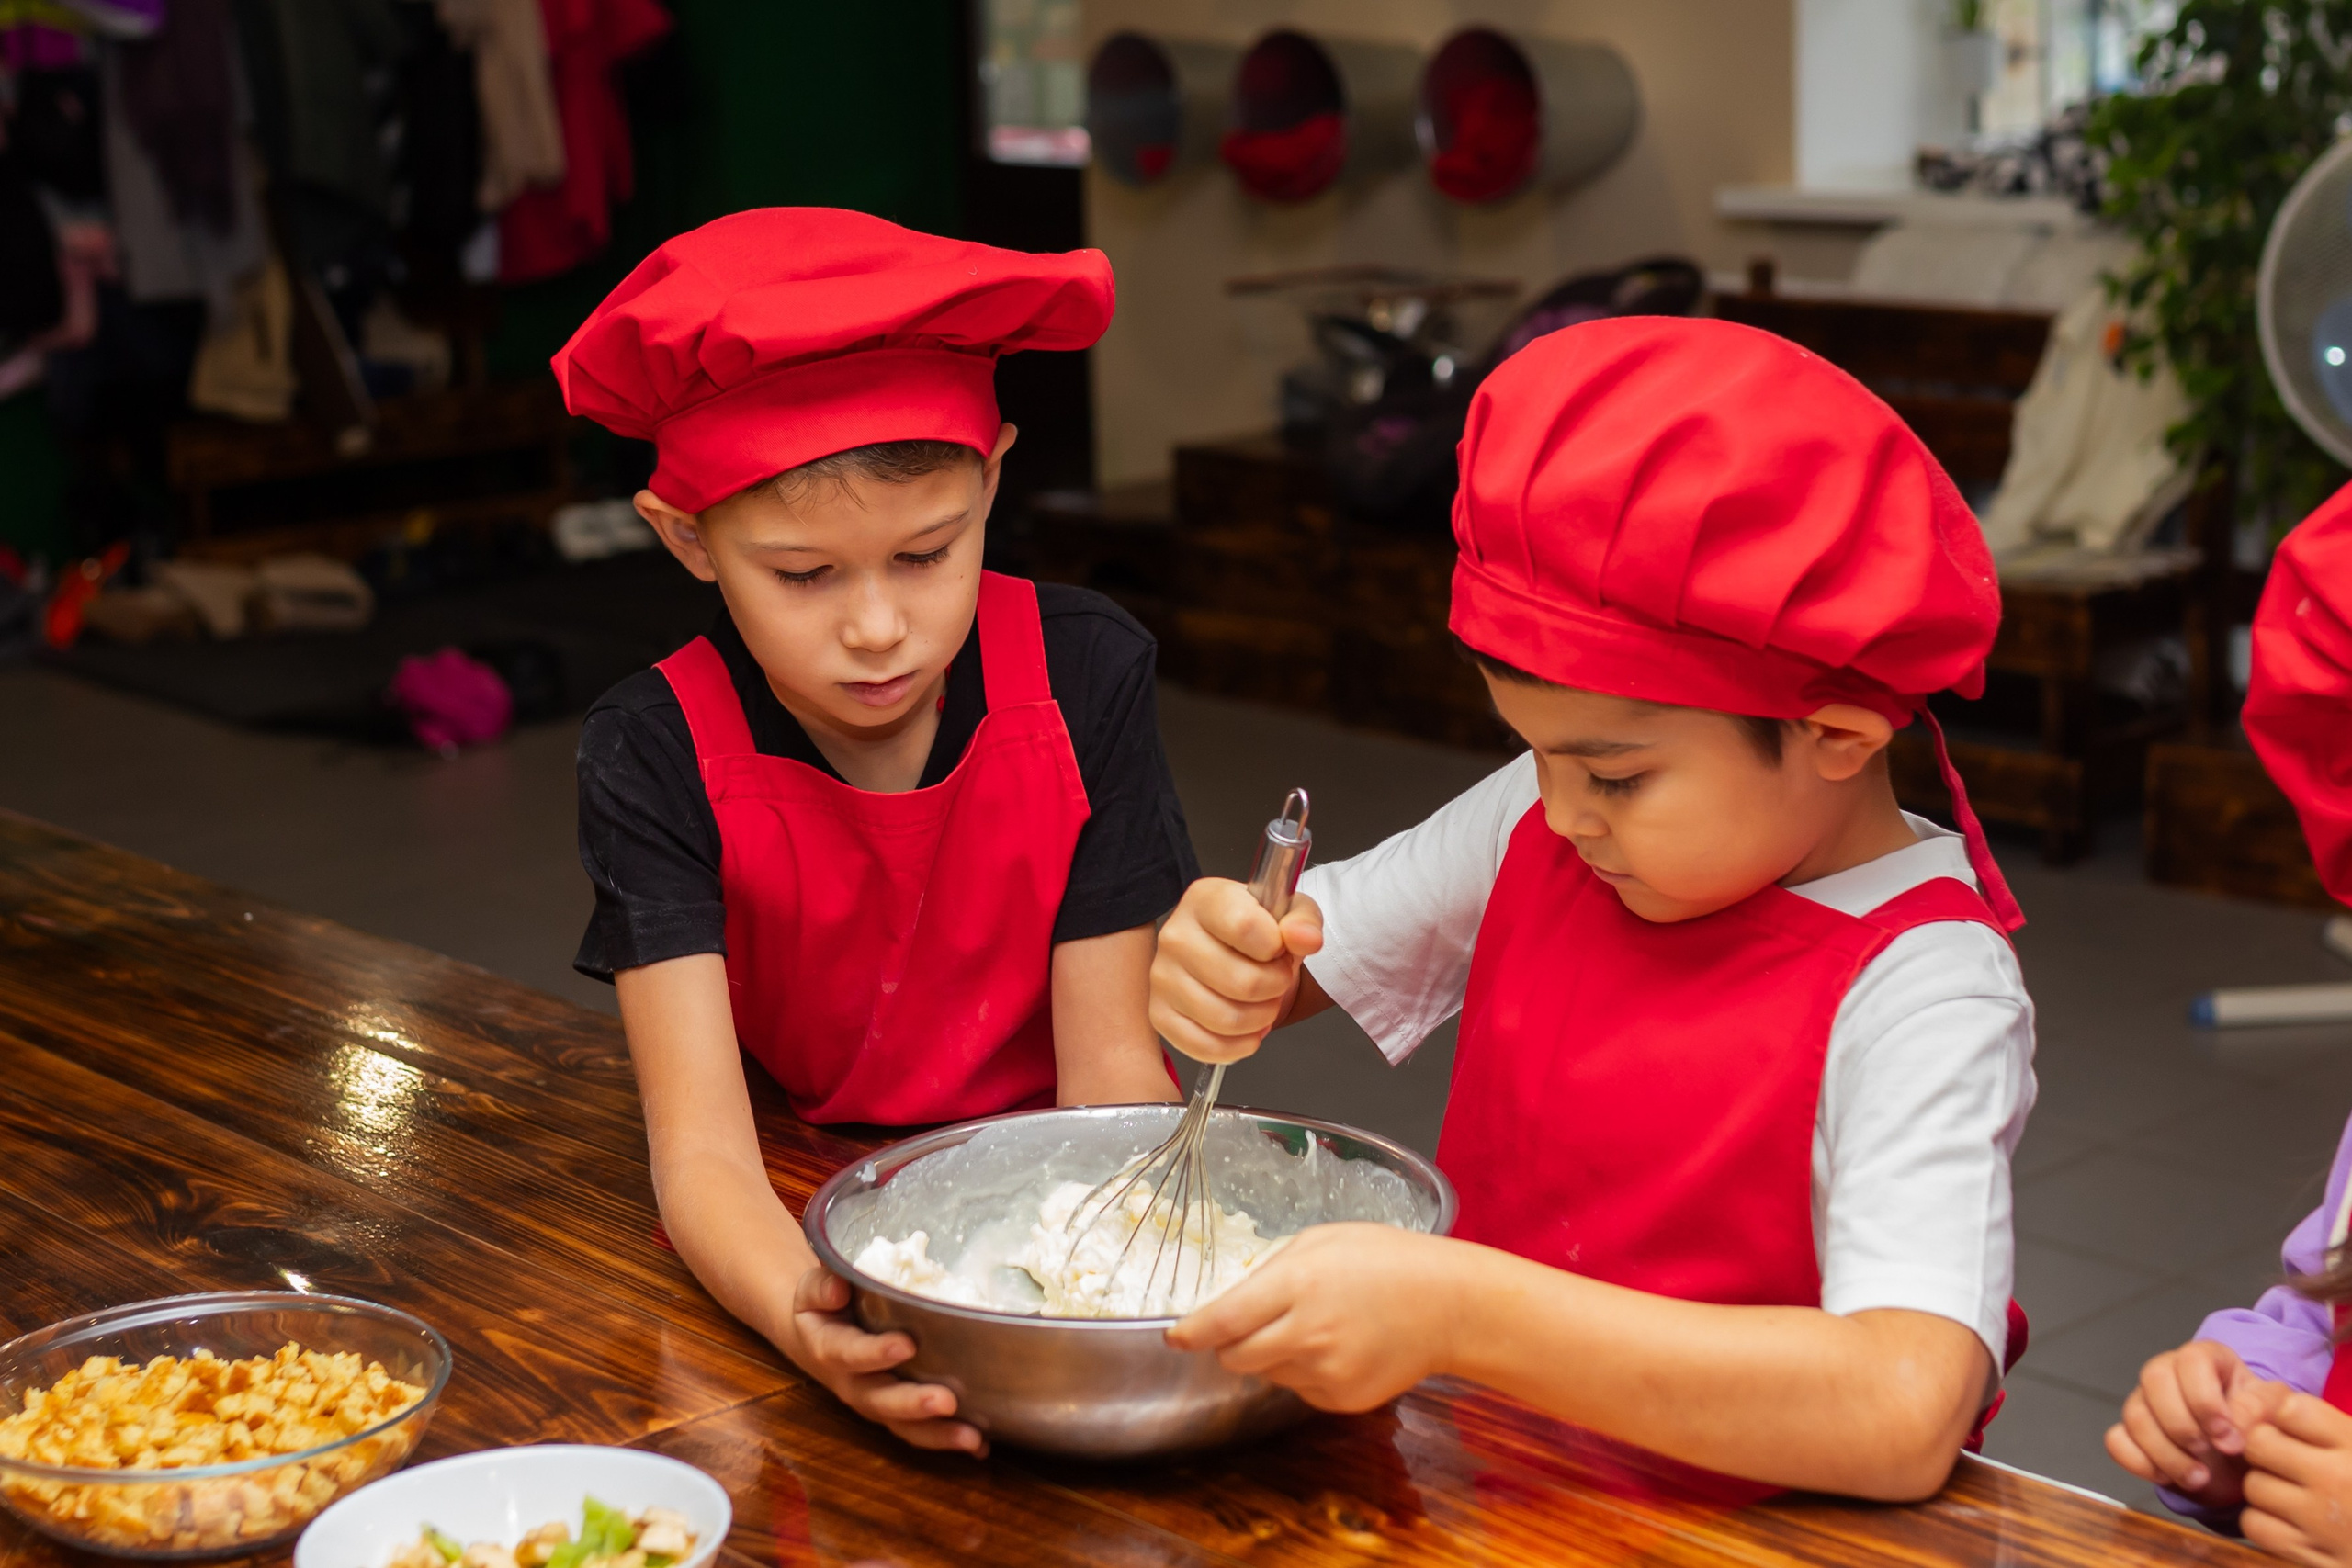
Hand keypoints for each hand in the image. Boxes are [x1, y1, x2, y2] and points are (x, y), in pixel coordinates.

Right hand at [784, 1267, 985, 1455]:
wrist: (817, 1336)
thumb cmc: (826, 1305)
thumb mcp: (814, 1289)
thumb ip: (822, 1285)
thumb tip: (838, 1290)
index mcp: (829, 1348)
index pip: (848, 1353)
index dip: (874, 1353)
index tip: (907, 1345)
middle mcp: (851, 1383)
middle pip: (879, 1401)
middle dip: (913, 1404)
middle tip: (946, 1401)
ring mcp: (875, 1402)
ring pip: (902, 1426)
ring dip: (938, 1433)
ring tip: (972, 1437)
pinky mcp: (895, 1413)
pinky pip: (919, 1432)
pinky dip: (948, 1439)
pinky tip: (981, 1445)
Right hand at [1149, 880, 1322, 1063]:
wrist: (1238, 954)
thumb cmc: (1260, 932)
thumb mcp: (1292, 913)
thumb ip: (1303, 921)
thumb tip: (1305, 938)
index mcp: (1205, 900)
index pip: (1245, 926)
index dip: (1275, 948)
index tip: (1278, 949)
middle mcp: (1176, 935)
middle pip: (1241, 982)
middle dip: (1274, 989)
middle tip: (1276, 981)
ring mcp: (1162, 977)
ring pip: (1226, 1019)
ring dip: (1260, 1019)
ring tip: (1263, 1003)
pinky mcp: (1159, 1014)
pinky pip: (1205, 1046)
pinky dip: (1237, 1046)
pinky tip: (1247, 1030)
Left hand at [1166, 1224, 1457, 1410]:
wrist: (1450, 1305)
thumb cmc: (1387, 1260)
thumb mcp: (1321, 1241)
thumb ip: (1271, 1270)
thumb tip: (1231, 1300)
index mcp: (1296, 1284)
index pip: (1222, 1320)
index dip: (1192, 1332)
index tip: (1176, 1336)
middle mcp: (1306, 1333)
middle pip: (1235, 1358)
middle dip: (1230, 1345)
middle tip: (1250, 1325)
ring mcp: (1325, 1372)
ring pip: (1268, 1374)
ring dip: (1274, 1355)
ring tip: (1317, 1325)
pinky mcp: (1342, 1399)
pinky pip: (1301, 1390)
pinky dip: (1306, 1372)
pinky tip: (1338, 1346)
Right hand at [2105, 1340, 2265, 1505]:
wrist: (2243, 1459)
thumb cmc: (2257, 1425)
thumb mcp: (2274, 1411)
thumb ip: (2259, 1408)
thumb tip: (2233, 1426)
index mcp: (2205, 1357)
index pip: (2191, 1360)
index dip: (2206, 1400)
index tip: (2227, 1436)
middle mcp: (2167, 1371)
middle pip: (2154, 1380)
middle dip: (2182, 1425)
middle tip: (2208, 1452)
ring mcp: (2144, 1400)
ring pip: (2135, 1416)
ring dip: (2167, 1454)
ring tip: (2199, 1476)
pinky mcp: (2130, 1431)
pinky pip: (2116, 1441)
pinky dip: (2141, 1463)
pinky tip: (2169, 1476)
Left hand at [2242, 1390, 2351, 1565]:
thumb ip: (2326, 1426)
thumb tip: (2275, 1407)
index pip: (2290, 1409)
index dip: (2285, 1416)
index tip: (2297, 1429)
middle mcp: (2338, 1481)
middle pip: (2259, 1444)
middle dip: (2267, 1449)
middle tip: (2287, 1461)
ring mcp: (2323, 1522)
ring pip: (2254, 1486)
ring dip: (2266, 1488)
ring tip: (2296, 1495)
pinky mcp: (2314, 1557)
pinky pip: (2256, 1525)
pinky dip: (2265, 1523)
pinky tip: (2291, 1522)